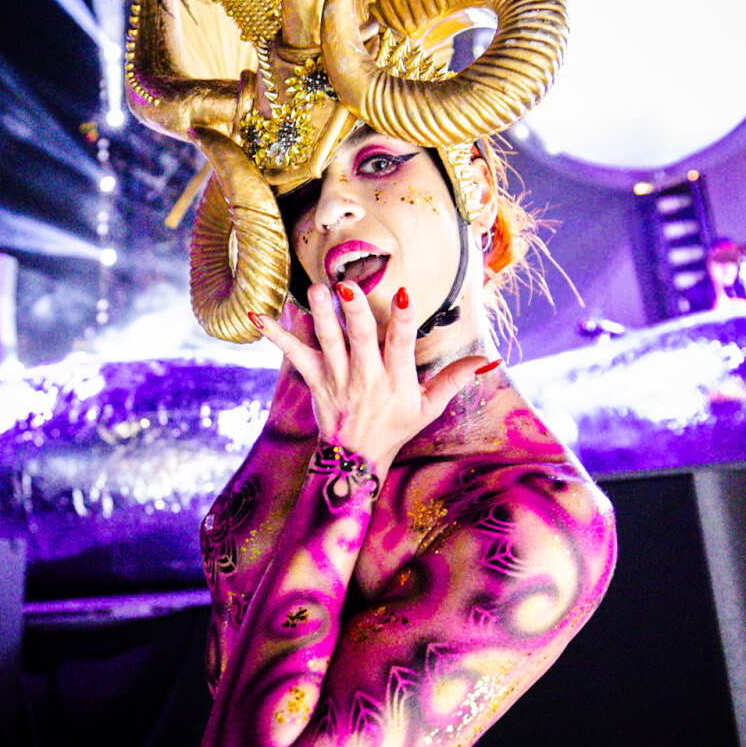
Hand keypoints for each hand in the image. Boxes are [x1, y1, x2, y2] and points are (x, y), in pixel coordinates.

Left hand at [252, 284, 487, 472]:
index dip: (404, 322)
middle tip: (345, 286)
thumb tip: (487, 360)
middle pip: (360, 341)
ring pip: (327, 344)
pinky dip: (276, 336)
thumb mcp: (428, 407)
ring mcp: (336, 380)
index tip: (403, 295)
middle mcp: (365, 379)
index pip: (402, 347)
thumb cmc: (396, 427)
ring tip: (315, 290)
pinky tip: (258, 316)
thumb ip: (454, 379)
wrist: (355, 460)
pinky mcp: (314, 381)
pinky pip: (294, 355)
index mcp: (396, 381)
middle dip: (354, 313)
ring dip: (320, 316)